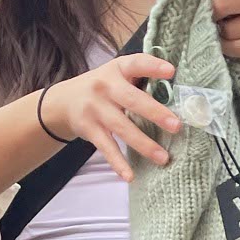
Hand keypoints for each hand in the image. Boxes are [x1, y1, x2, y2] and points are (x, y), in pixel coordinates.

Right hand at [41, 53, 178, 182]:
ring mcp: (95, 109)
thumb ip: (140, 78)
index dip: (153, 66)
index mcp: (117, 69)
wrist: (63, 102)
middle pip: (132, 100)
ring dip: (144, 144)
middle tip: (176, 126)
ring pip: (122, 128)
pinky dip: (118, 163)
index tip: (171, 71)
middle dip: (155, 113)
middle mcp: (105, 87)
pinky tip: (130, 175)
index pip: (136, 63)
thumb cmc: (102, 88)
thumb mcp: (116, 74)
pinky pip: (106, 147)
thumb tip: (176, 92)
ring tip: (163, 158)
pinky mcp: (89, 129)